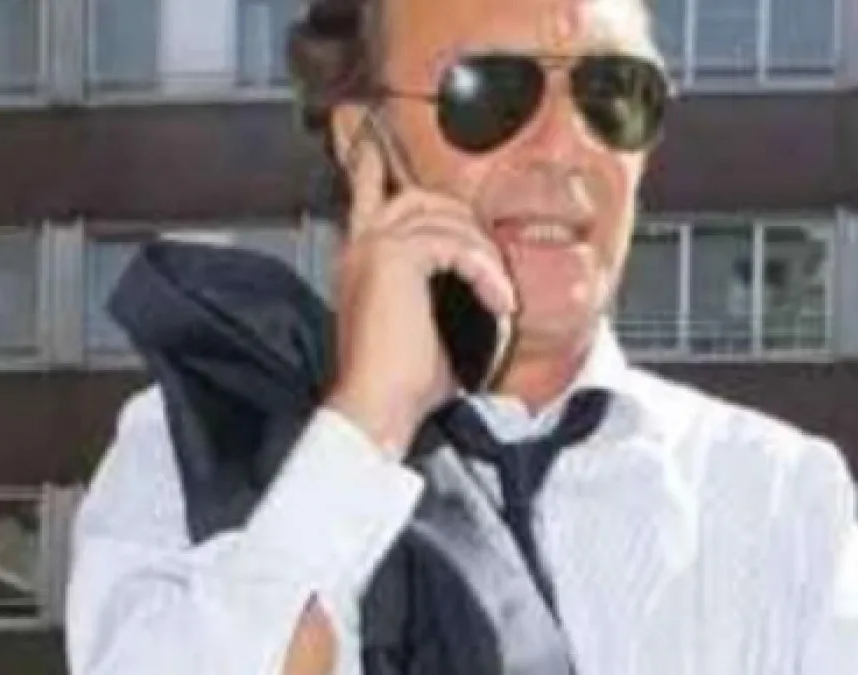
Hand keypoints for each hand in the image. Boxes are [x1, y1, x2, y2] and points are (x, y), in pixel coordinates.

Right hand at [325, 136, 515, 457]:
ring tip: (498, 295)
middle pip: (416, 197)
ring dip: (483, 255)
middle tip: (489, 265)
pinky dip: (486, 271)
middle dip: (463, 221)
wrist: (376, 409)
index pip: (364, 194)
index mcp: (359, 261)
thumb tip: (481, 292)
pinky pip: (456, 244)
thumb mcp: (426, 329)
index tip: (374, 143)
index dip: (371, 165)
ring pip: (443, 217)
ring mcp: (373, 248)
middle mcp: (359, 248)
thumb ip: (441, 294)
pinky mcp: (393, 258)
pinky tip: (497, 302)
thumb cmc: (399, 386)